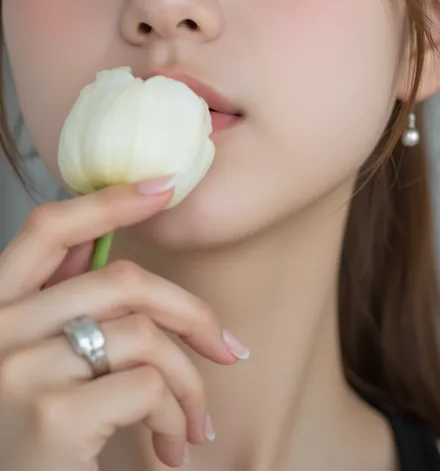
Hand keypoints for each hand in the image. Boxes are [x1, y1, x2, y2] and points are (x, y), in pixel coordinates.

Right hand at [0, 181, 243, 469]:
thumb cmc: (33, 442)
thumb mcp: (32, 362)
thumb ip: (55, 303)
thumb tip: (98, 236)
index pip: (46, 230)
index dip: (107, 201)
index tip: (163, 186)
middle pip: (119, 281)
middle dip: (190, 312)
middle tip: (227, 348)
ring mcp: (21, 371)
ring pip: (144, 335)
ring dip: (187, 383)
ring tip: (191, 423)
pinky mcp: (54, 416)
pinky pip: (147, 384)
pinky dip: (173, 416)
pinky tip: (167, 447)